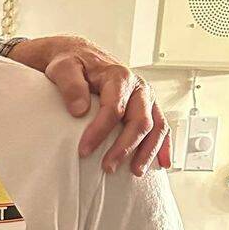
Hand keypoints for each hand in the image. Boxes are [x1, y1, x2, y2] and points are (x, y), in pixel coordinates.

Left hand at [10, 36, 169, 175]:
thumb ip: (71, 85)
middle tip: (108, 167)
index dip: (99, 132)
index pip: (113, 108)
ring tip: (135, 172)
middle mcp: (138, 88)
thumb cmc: (73, 64)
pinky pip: (162, 128)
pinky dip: (164, 146)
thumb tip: (80, 109)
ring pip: (156, 126)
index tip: (84, 150)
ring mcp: (145, 99)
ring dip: (148, 151)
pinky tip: (163, 164)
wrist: (81, 57)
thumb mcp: (64, 68)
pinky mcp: (147, 108)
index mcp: (119, 77)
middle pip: (139, 121)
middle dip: (125, 147)